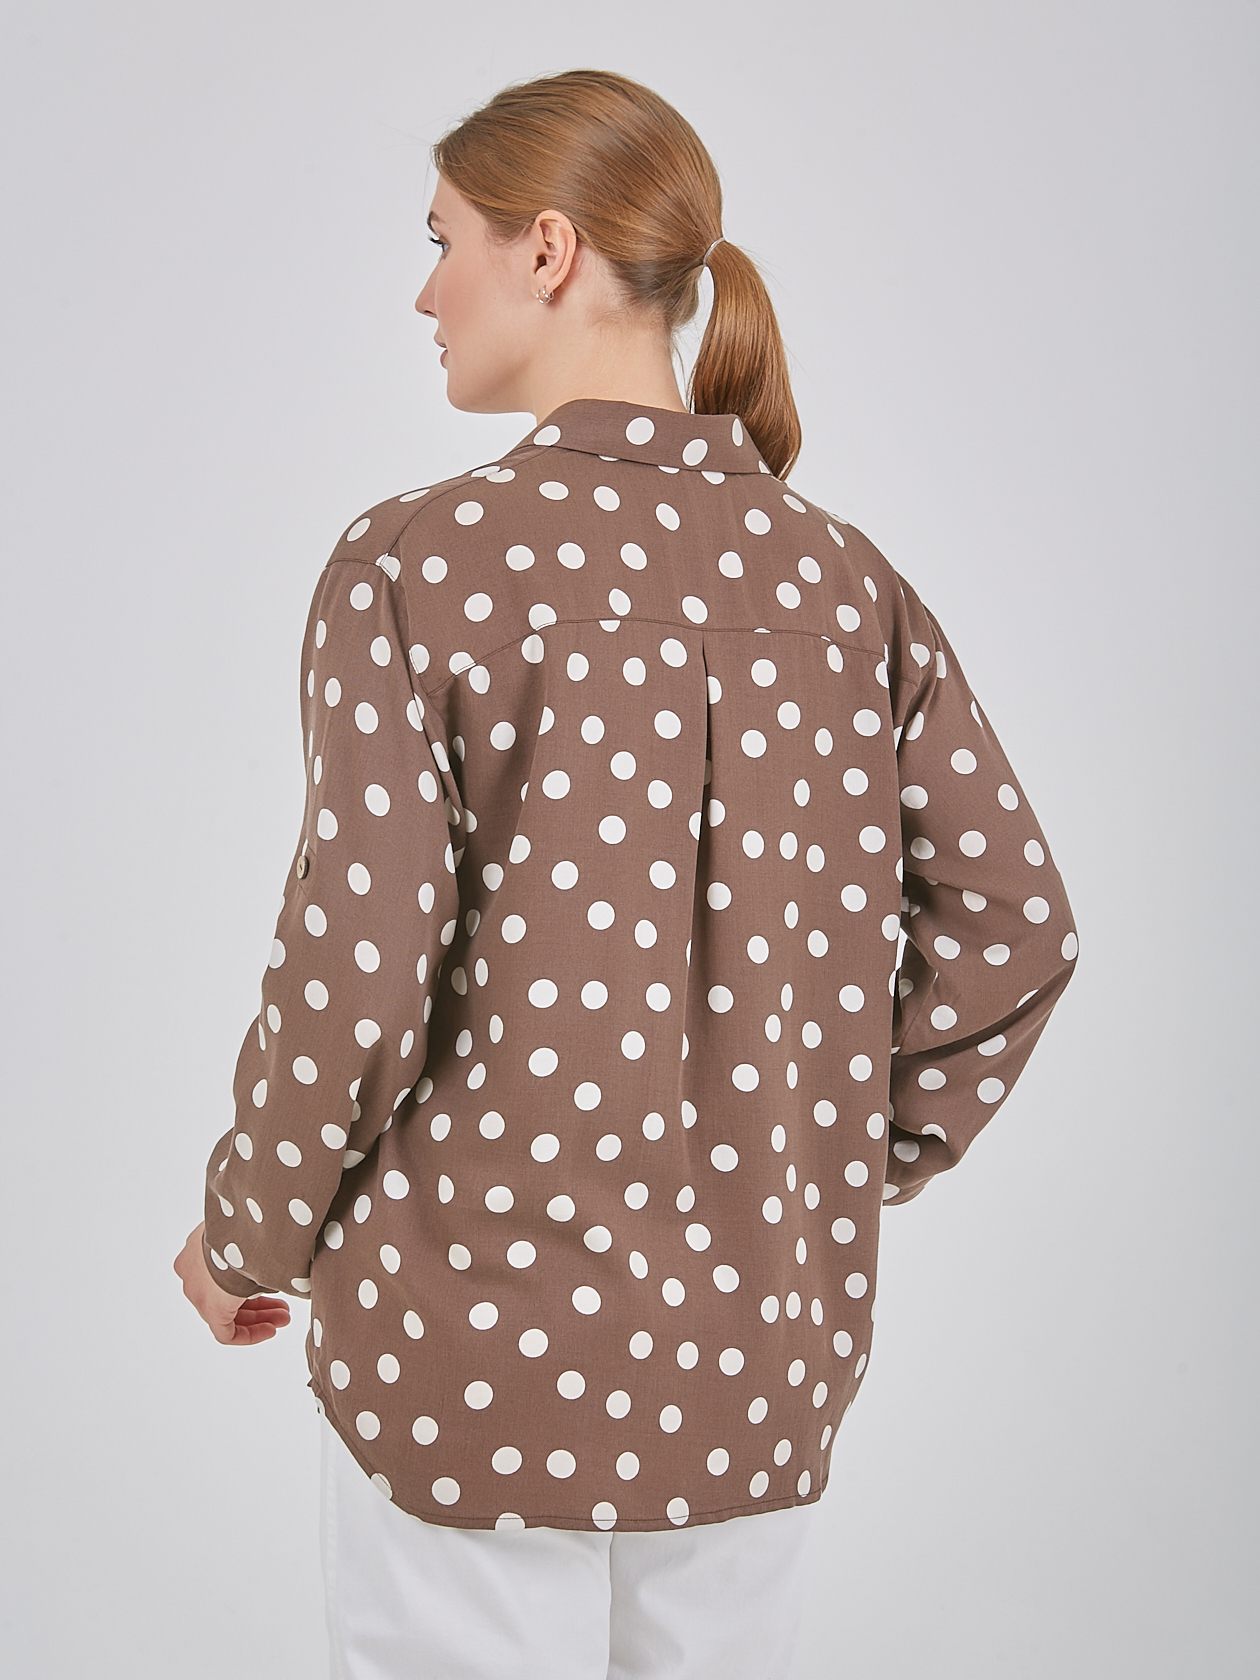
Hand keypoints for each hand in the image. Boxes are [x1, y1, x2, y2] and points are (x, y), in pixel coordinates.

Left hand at [173, 1222, 291, 1345]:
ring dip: (259, 1317)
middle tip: (283, 1306)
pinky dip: (249, 1333)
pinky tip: (270, 1330)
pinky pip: (226, 1332)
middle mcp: (193, 1272)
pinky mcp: (209, 1309)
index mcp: (198, 1248)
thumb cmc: (250, 1225)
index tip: (268, 1285)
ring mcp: (198, 1292)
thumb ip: (256, 1249)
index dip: (249, 1282)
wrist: (243, 1231)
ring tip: (284, 1317)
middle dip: (259, 1302)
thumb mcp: (250, 1235)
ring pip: (228, 1313)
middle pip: (226, 1295)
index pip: (222, 1274)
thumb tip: (279, 1255)